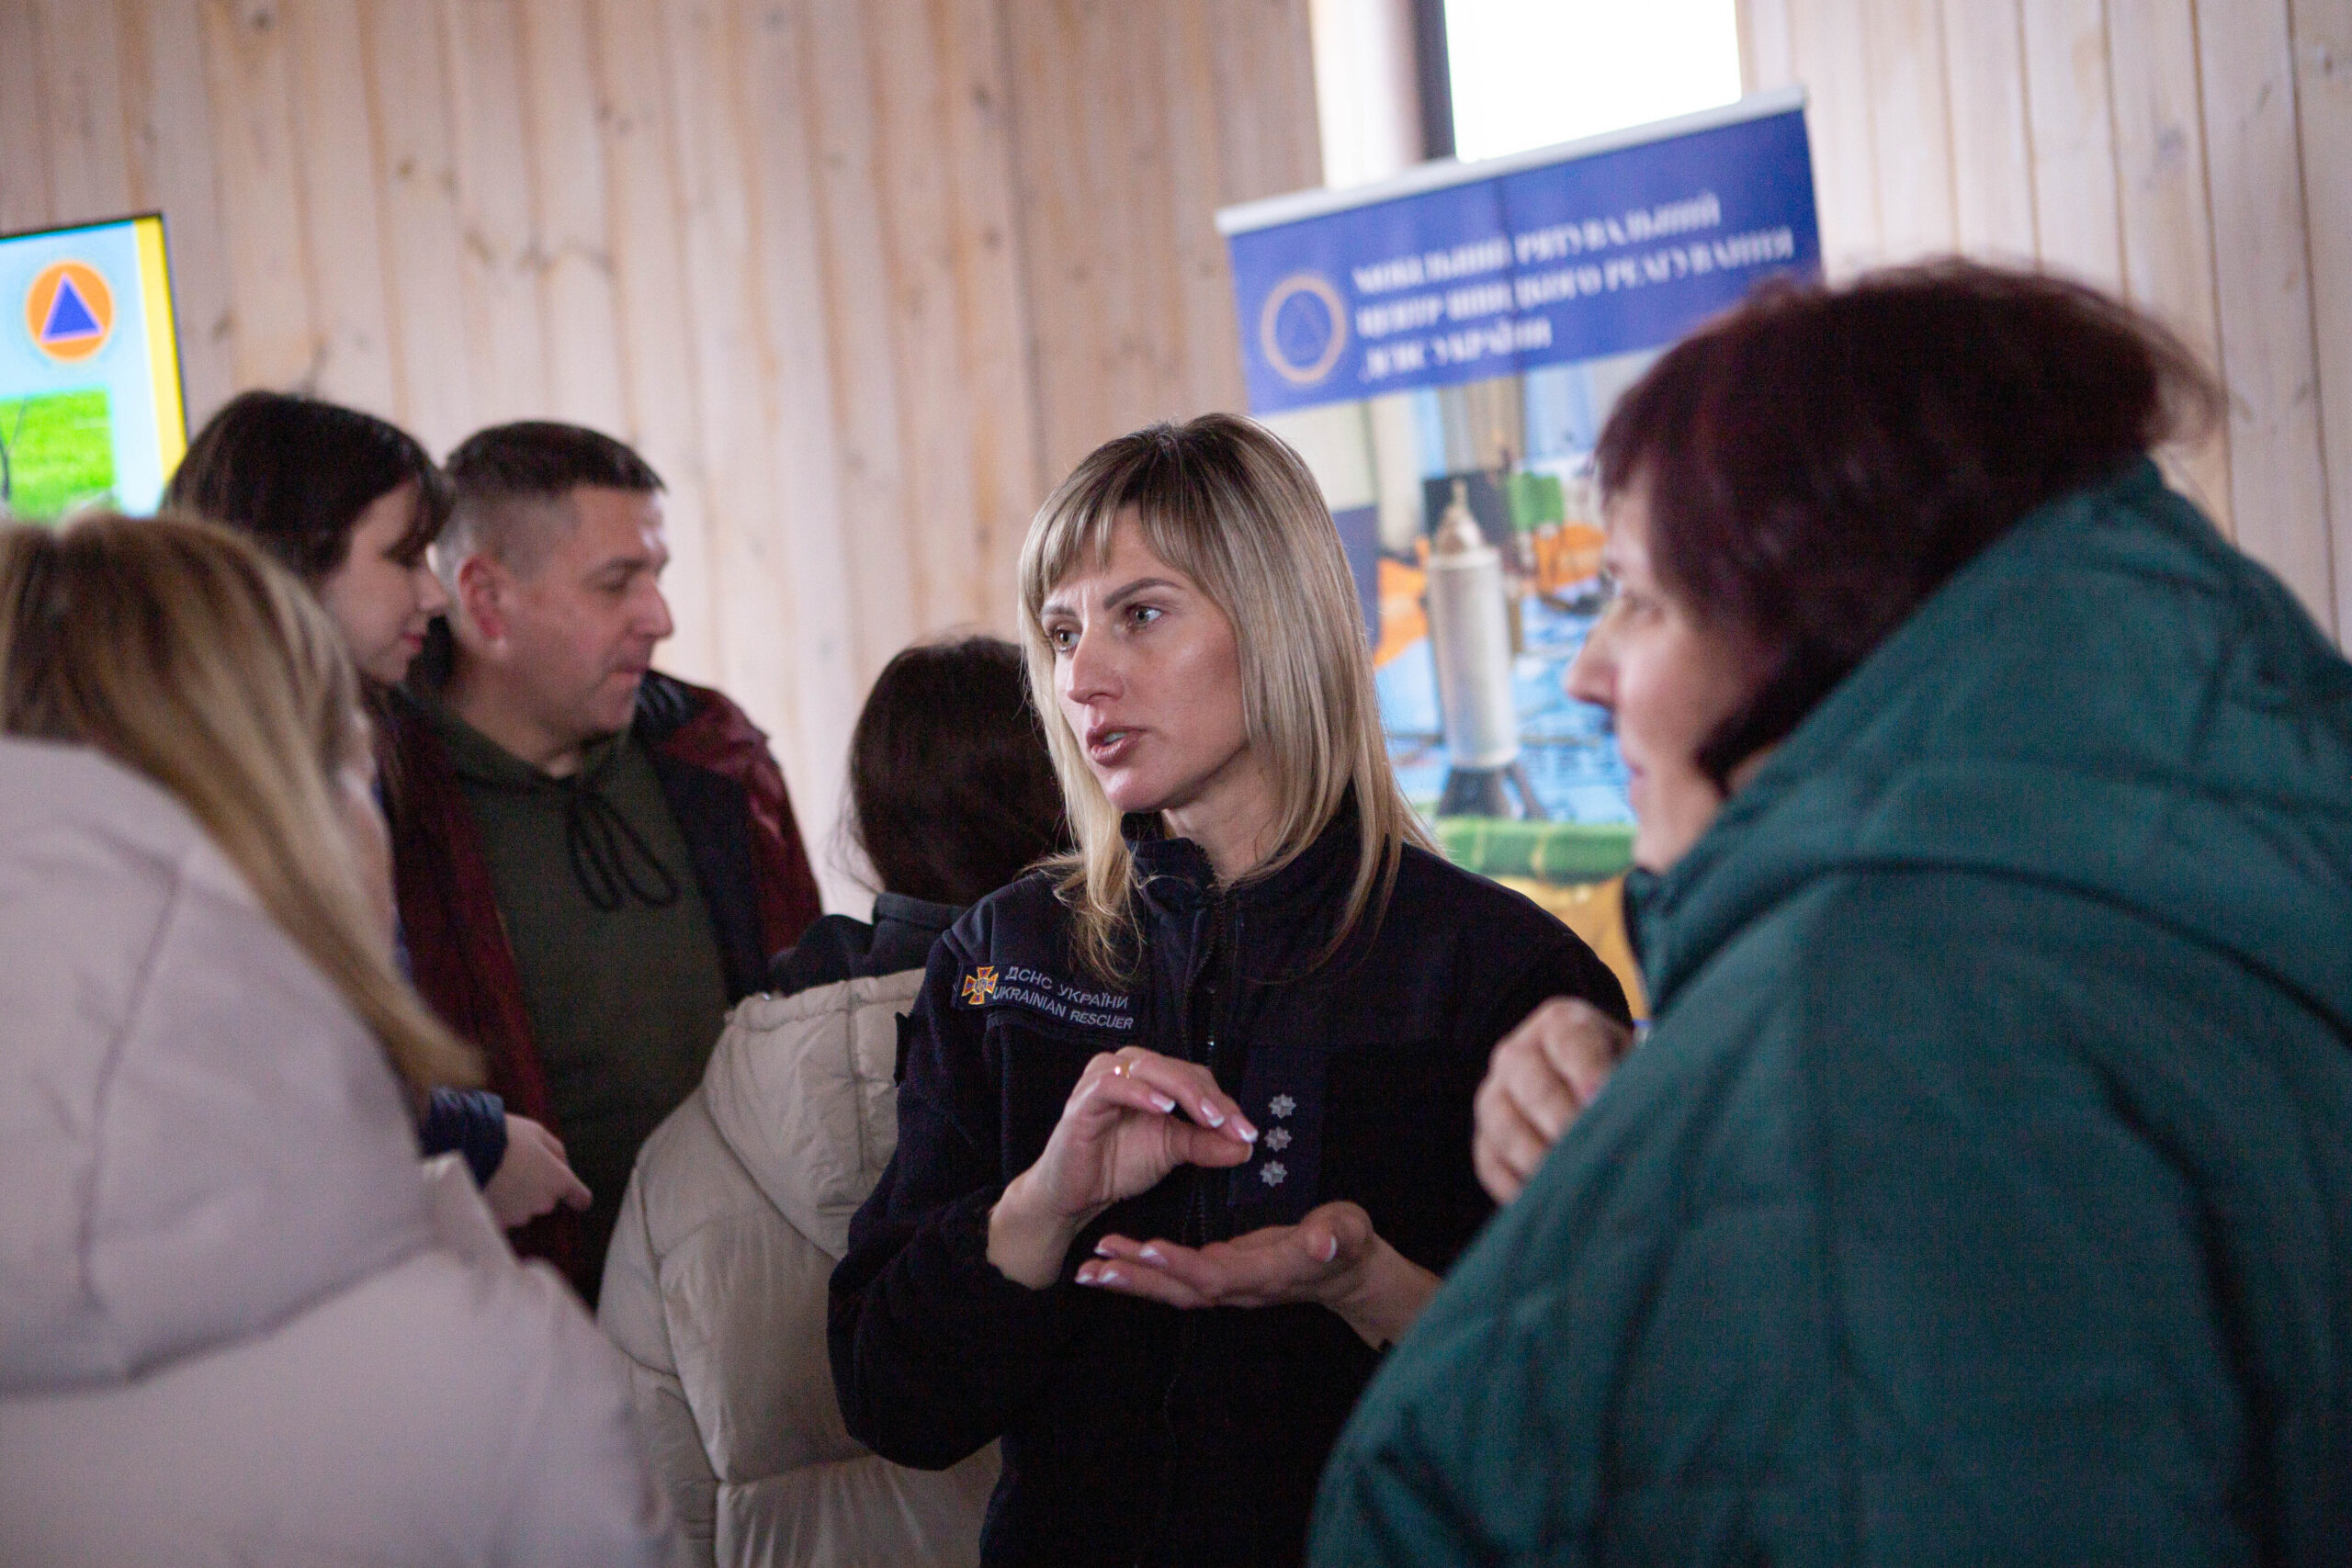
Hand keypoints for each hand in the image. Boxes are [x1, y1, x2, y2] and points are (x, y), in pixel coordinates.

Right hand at [482, 1114, 592, 1229]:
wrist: (467, 1150)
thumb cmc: (505, 1136)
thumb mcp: (537, 1132)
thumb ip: (555, 1151)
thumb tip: (562, 1165)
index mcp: (559, 1180)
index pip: (580, 1197)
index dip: (577, 1195)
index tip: (577, 1199)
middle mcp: (544, 1202)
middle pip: (547, 1200)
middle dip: (536, 1189)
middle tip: (517, 1169)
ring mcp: (520, 1216)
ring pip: (523, 1209)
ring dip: (515, 1198)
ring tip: (497, 1177)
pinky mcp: (497, 1223)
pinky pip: (502, 1217)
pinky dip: (496, 1207)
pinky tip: (486, 1190)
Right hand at [988, 1048, 1256, 1288]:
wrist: (1073, 1195)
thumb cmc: (1116, 1164)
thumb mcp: (1171, 1151)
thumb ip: (1206, 1143)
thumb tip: (1246, 1144)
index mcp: (1150, 1075)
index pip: (1195, 1077)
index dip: (1223, 1102)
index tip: (1247, 1132)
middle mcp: (1127, 1068)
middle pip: (1177, 1069)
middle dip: (1210, 1098)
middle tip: (1234, 1126)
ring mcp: (1102, 1080)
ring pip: (1150, 1068)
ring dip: (1183, 1091)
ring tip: (1209, 1117)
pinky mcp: (1083, 1100)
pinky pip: (1111, 1085)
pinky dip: (1139, 1093)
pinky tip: (1162, 1108)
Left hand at [1076, 1201, 1438, 1347]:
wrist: (1349, 1271)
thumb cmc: (1348, 1245)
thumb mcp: (1349, 1232)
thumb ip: (1337, 1237)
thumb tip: (1321, 1243)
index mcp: (1266, 1273)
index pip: (1216, 1272)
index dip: (1180, 1263)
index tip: (1146, 1247)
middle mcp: (1240, 1287)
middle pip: (1180, 1290)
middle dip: (1137, 1279)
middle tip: (1094, 1267)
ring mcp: (1229, 1285)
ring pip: (1172, 1289)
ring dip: (1131, 1280)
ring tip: (1089, 1269)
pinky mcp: (1222, 1276)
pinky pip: (1176, 1282)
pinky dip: (1144, 1274)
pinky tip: (1117, 1262)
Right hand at [1473, 997, 1634, 1203]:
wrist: (1597, 1096)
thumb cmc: (1624, 1079)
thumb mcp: (1635, 1065)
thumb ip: (1631, 1082)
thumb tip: (1624, 1113)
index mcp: (1561, 1023)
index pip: (1568, 1039)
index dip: (1586, 1070)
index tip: (1599, 1100)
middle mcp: (1519, 1052)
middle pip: (1527, 1078)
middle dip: (1557, 1115)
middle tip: (1582, 1144)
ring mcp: (1496, 1094)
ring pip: (1501, 1120)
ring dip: (1532, 1152)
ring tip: (1564, 1177)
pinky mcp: (1485, 1136)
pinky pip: (1488, 1160)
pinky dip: (1511, 1183)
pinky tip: (1540, 1197)